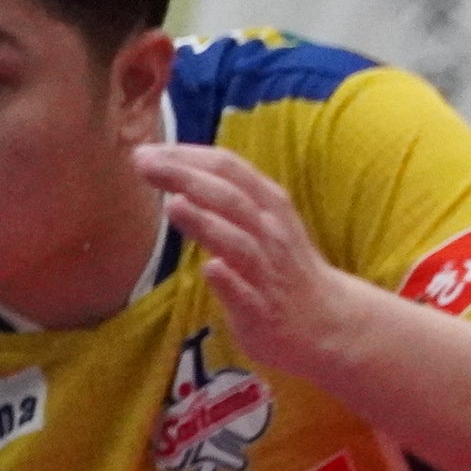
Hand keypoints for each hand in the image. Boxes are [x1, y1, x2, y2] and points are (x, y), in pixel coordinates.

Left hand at [131, 141, 374, 387]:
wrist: (327, 321)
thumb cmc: (282, 266)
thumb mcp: (263, 221)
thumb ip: (226, 197)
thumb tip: (177, 174)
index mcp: (269, 204)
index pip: (228, 169)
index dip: (188, 156)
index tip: (147, 150)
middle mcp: (270, 232)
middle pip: (229, 197)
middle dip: (186, 177)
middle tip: (144, 164)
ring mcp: (267, 273)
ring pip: (238, 243)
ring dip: (206, 222)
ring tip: (172, 204)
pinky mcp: (262, 312)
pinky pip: (246, 295)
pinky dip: (229, 281)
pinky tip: (210, 269)